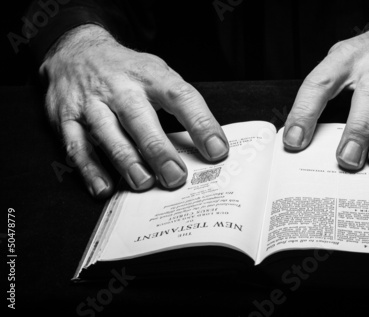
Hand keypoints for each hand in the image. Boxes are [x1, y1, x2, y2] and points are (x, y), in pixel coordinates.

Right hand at [41, 24, 228, 197]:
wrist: (76, 50)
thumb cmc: (128, 71)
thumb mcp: (158, 74)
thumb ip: (179, 105)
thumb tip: (210, 146)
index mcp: (150, 75)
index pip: (181, 97)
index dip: (201, 124)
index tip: (217, 151)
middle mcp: (120, 87)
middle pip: (140, 118)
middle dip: (158, 149)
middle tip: (175, 177)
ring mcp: (91, 102)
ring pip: (108, 133)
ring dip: (126, 160)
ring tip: (144, 183)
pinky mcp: (66, 118)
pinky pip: (76, 146)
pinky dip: (89, 170)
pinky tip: (103, 188)